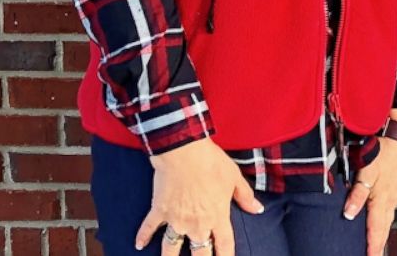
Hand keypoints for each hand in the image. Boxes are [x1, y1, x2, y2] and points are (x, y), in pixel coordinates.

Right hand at [135, 137, 262, 255]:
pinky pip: (149, 228)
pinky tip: (138, 245)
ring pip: (171, 247)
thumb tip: (257, 209)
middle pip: (199, 253)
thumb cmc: (212, 163)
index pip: (225, 245)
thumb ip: (245, 196)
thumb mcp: (235, 178)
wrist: (184, 152)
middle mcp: (197, 224)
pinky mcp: (159, 211)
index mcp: (218, 216)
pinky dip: (142, 237)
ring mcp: (176, 219)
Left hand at [345, 111, 396, 255]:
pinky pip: (391, 207)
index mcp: (382, 199)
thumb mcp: (368, 172)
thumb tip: (349, 213)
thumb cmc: (387, 151)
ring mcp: (395, 192)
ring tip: (378, 243)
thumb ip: (358, 194)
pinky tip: (384, 216)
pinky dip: (386, 218)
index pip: (376, 228)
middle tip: (375, 255)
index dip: (372, 245)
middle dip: (379, 243)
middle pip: (384, 227)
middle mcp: (390, 198)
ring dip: (383, 232)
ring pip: (388, 217)